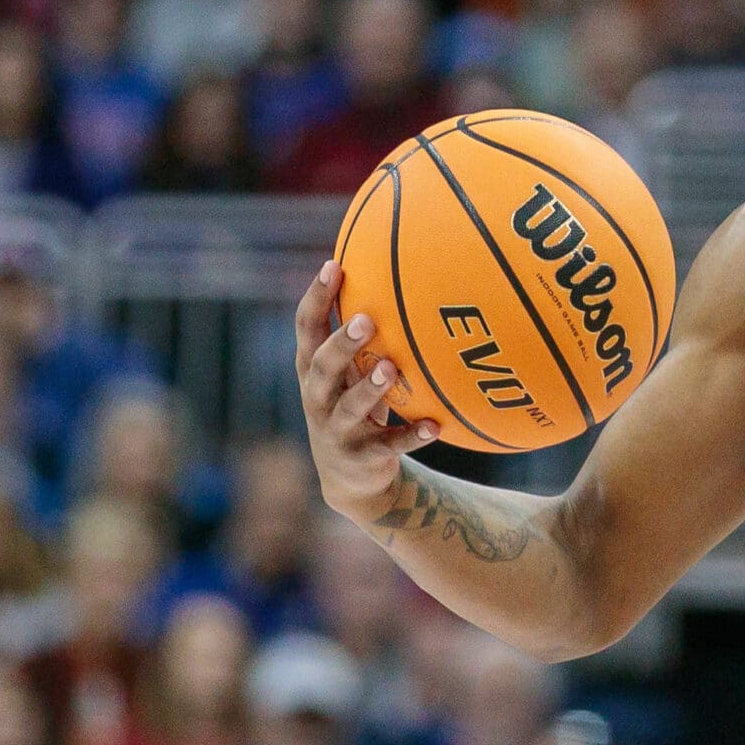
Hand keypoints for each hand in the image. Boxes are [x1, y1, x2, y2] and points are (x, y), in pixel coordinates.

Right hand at [295, 260, 442, 520]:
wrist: (353, 480)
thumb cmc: (356, 406)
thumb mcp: (351, 371)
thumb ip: (363, 337)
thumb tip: (396, 273)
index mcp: (313, 370)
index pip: (307, 328)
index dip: (317, 298)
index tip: (334, 265)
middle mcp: (317, 398)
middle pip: (321, 366)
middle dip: (340, 343)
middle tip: (365, 319)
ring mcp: (337, 430)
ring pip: (348, 408)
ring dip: (369, 388)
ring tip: (391, 368)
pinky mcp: (361, 458)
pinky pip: (390, 446)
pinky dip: (412, 436)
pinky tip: (437, 426)